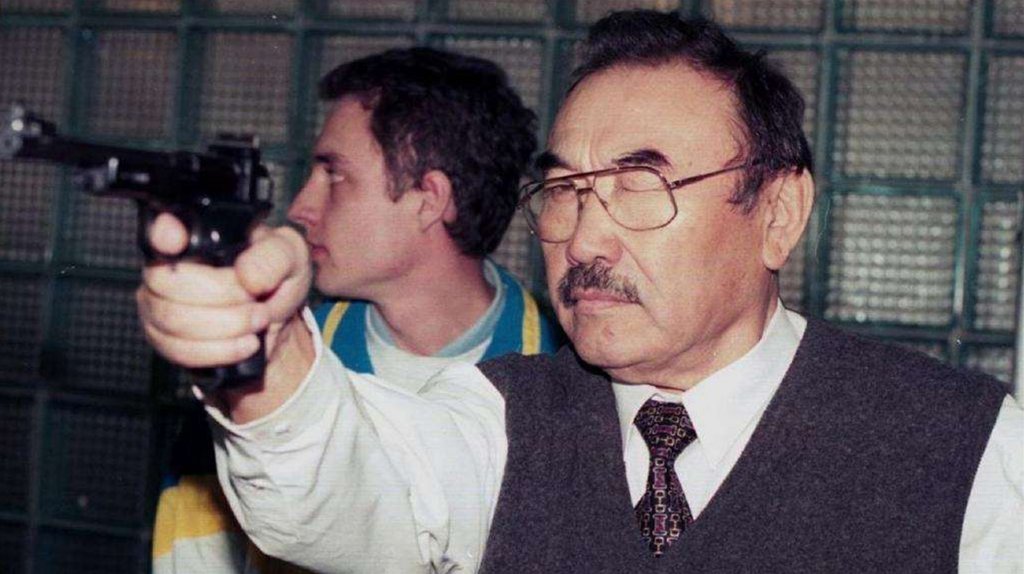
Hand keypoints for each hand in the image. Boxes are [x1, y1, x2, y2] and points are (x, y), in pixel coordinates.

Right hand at [136, 212, 312, 370]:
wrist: (277, 325)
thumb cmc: (277, 280)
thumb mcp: (291, 257)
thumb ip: (274, 256)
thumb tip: (245, 275)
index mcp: (195, 236)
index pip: (160, 229)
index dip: (162, 234)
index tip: (177, 240)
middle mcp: (167, 267)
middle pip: (166, 282)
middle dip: (221, 295)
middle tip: (256, 299)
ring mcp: (159, 304)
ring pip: (173, 319)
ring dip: (227, 325)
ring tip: (258, 320)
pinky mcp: (165, 340)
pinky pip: (179, 349)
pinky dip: (221, 350)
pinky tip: (245, 343)